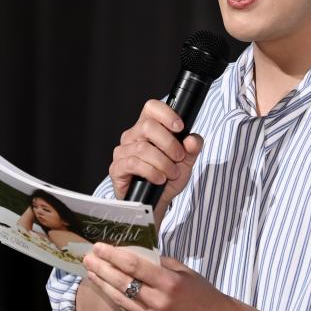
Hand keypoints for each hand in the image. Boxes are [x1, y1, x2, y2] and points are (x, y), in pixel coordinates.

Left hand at [83, 243, 233, 310]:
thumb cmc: (203, 293)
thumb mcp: (185, 271)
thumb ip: (161, 263)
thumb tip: (138, 254)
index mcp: (169, 282)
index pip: (135, 266)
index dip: (114, 255)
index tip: (100, 246)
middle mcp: (159, 301)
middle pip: (122, 282)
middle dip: (102, 268)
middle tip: (88, 257)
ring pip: (120, 299)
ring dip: (103, 284)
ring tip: (91, 272)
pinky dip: (115, 299)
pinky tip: (105, 290)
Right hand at [109, 99, 202, 219]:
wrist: (157, 202)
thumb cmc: (168, 177)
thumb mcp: (186, 161)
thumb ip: (193, 148)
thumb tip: (192, 139)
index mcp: (148, 128)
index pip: (152, 107)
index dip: (166, 113)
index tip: (180, 127)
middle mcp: (133, 136)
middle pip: (148, 126)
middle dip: (169, 144)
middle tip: (179, 158)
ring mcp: (123, 151)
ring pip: (143, 148)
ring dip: (163, 163)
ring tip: (172, 173)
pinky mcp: (117, 168)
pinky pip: (133, 164)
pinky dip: (152, 172)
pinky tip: (159, 179)